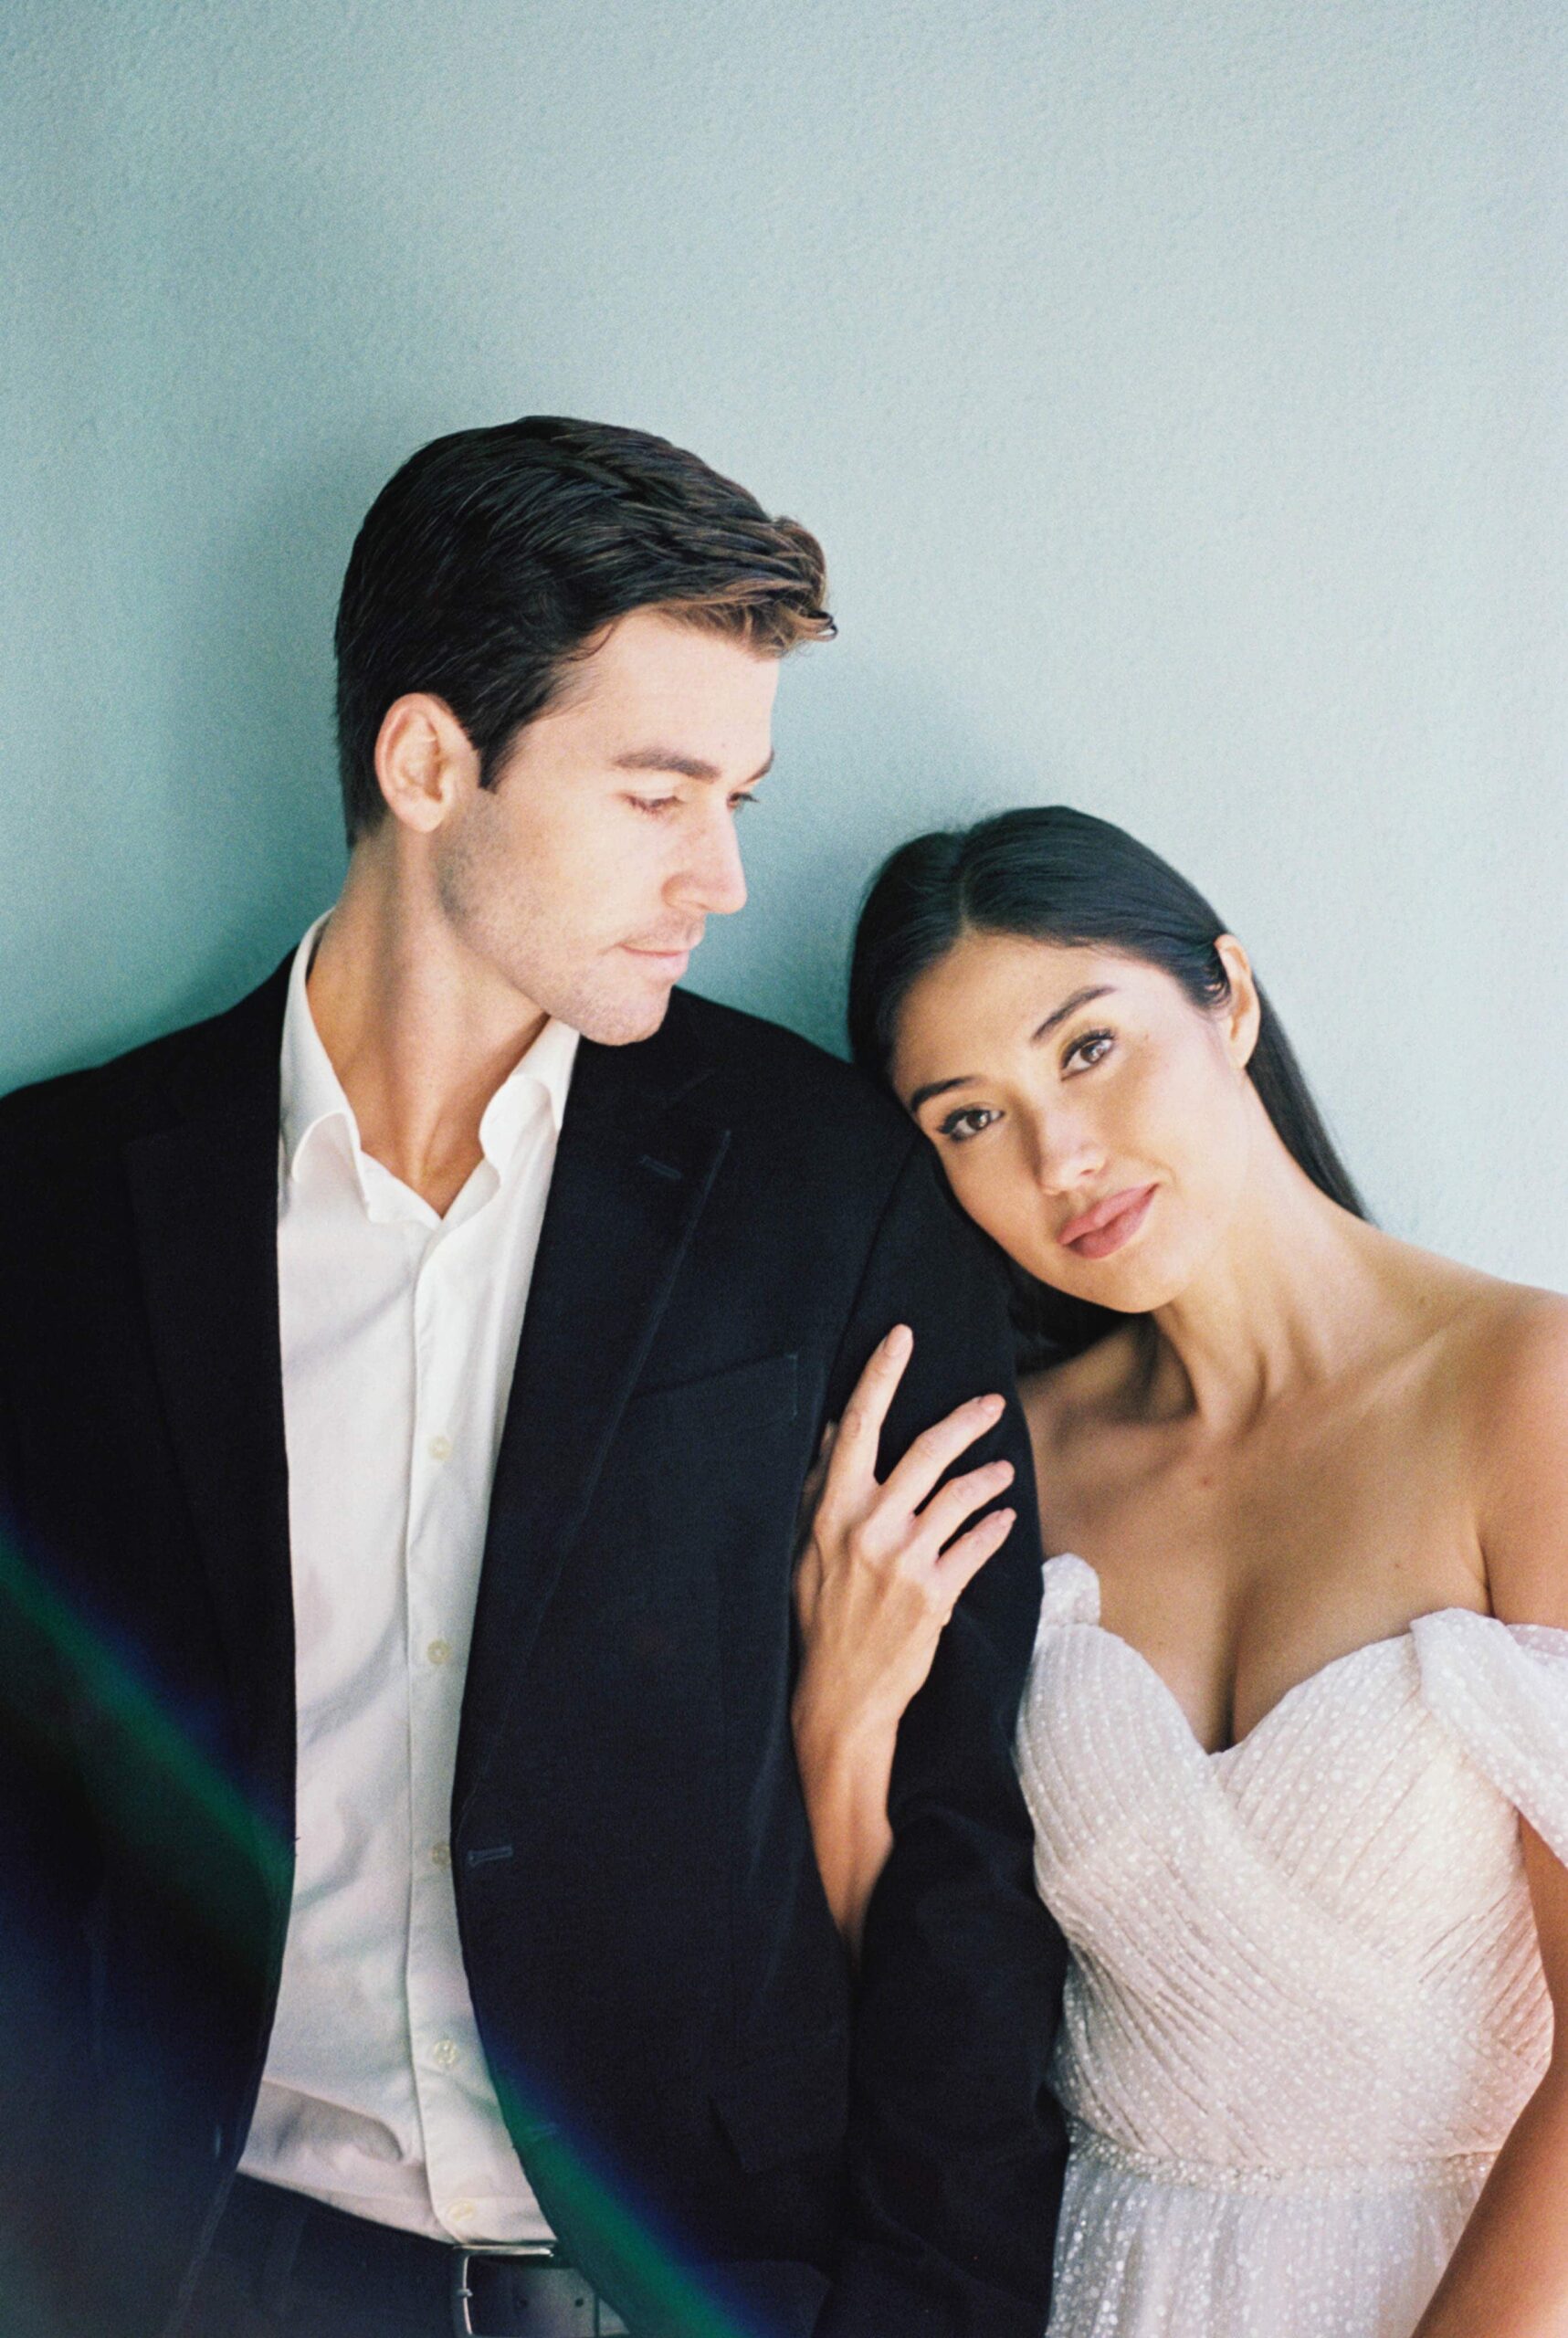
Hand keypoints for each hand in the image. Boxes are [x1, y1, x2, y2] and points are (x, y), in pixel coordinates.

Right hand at [793, 1325, 1018, 1753]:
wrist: (839, 1696)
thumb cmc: (819, 1618)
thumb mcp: (806, 1549)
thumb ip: (823, 1489)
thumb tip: (834, 1431)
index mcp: (831, 1510)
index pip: (857, 1426)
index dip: (880, 1376)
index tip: (902, 1336)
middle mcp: (868, 1528)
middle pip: (926, 1451)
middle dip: (966, 1419)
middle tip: (992, 1401)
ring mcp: (904, 1561)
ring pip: (961, 1495)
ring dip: (988, 1477)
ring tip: (1003, 1469)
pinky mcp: (936, 1594)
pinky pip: (976, 1546)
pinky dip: (994, 1528)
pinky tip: (1003, 1519)